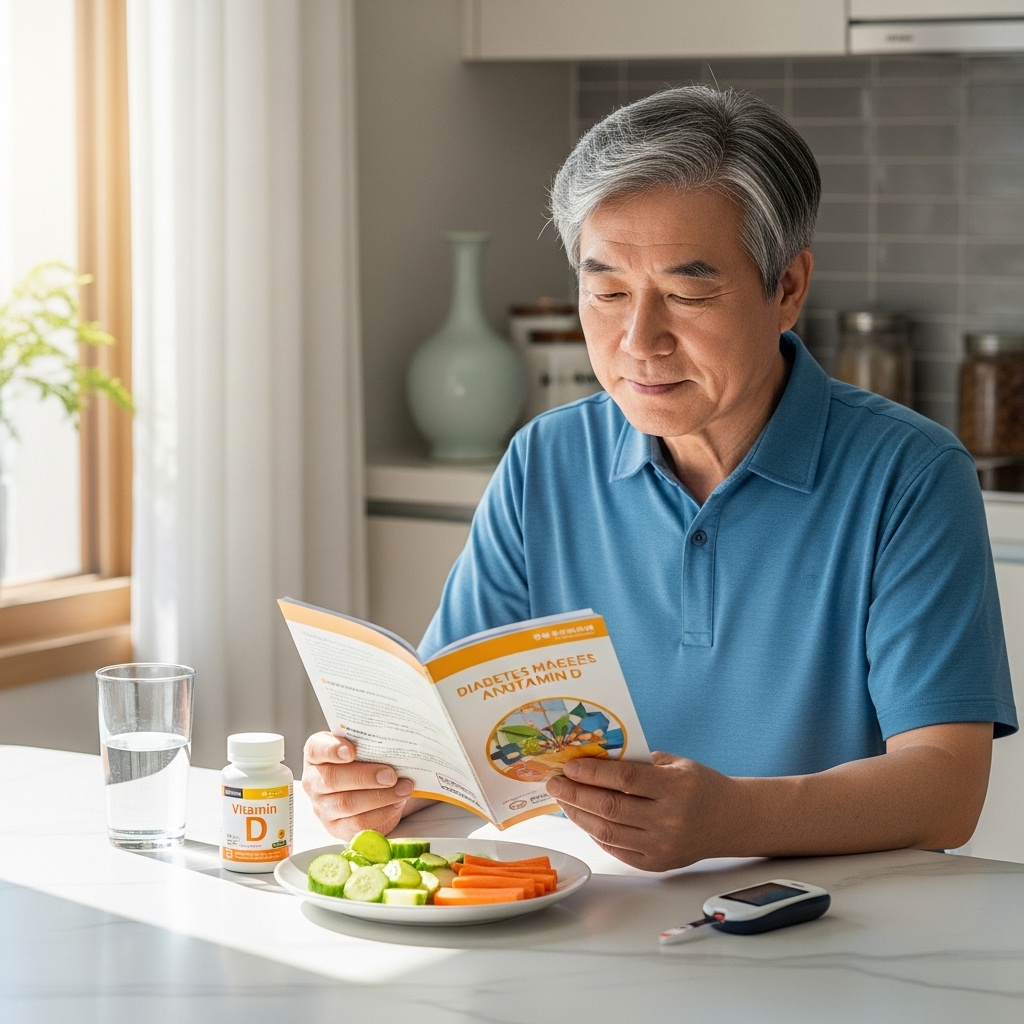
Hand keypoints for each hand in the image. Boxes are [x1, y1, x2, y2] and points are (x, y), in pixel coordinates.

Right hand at [301, 732, 413, 839]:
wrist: (368, 789)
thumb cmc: (365, 760)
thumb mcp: (364, 747)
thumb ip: (371, 743)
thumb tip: (395, 742)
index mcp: (316, 754)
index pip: (317, 748)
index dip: (332, 749)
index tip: (351, 751)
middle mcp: (313, 780)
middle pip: (332, 779)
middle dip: (365, 777)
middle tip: (391, 775)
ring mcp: (322, 806)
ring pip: (346, 804)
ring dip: (379, 797)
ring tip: (403, 789)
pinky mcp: (336, 827)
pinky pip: (358, 824)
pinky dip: (381, 813)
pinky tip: (397, 803)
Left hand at [546, 751, 744, 871]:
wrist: (731, 820)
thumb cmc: (699, 784)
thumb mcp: (674, 763)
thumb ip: (637, 762)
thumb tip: (591, 758)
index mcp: (676, 787)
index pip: (625, 779)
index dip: (592, 773)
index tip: (568, 765)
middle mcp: (670, 819)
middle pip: (611, 808)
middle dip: (575, 794)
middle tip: (554, 782)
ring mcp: (663, 846)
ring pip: (608, 832)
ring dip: (579, 814)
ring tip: (563, 799)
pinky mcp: (657, 864)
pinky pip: (617, 849)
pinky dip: (595, 832)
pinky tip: (582, 817)